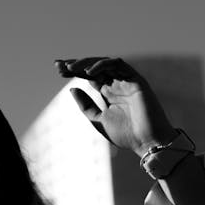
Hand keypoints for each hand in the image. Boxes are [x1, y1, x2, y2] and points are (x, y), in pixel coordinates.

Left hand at [55, 56, 176, 154]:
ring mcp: (126, 81)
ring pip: (104, 63)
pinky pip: (118, 65)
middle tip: (59, 66)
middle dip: (76, 65)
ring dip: (86, 63)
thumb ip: (86, 105)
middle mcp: (116, 84)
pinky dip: (103, 66)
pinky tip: (89, 72)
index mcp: (108, 93)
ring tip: (70, 68)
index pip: (89, 76)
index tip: (57, 69)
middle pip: (94, 67)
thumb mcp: (99, 120)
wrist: (147, 142)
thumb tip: (72, 89)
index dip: (74, 71)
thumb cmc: (126, 135)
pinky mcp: (135, 79)